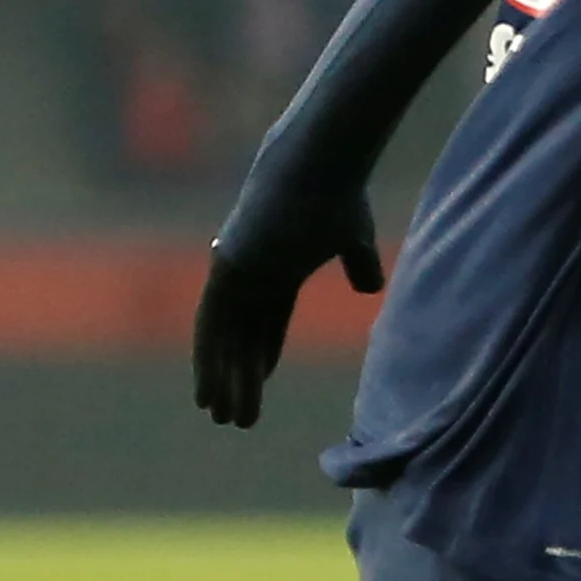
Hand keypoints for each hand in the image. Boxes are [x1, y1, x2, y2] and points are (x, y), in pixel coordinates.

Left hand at [193, 186, 384, 429]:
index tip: (260, 385)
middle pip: (239, 335)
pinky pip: (212, 326)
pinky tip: (210, 391)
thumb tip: (371, 288)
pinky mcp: (226, 266)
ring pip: (221, 337)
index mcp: (277, 264)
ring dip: (221, 380)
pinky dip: (209, 362)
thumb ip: (360, 264)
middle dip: (237, 376)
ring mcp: (233, 268)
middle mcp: (248, 269)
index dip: (263, 355)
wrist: (319, 164)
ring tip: (222, 417)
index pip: (267, 321)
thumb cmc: (341, 194)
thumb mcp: (356, 237)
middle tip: (232, 416)